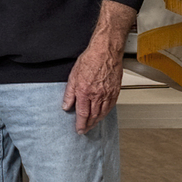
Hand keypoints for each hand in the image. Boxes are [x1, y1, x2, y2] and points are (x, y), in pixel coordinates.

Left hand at [62, 0, 135, 132]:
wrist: (106, 51)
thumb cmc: (90, 60)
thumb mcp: (73, 76)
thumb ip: (69, 93)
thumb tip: (66, 106)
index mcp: (85, 92)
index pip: (82, 114)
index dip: (80, 124)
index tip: (78, 130)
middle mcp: (97, 95)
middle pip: (93, 116)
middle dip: (89, 125)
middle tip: (85, 130)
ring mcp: (108, 93)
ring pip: (103, 113)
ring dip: (97, 121)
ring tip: (93, 125)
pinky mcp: (115, 90)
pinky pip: (111, 106)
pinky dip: (106, 113)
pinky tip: (103, 114)